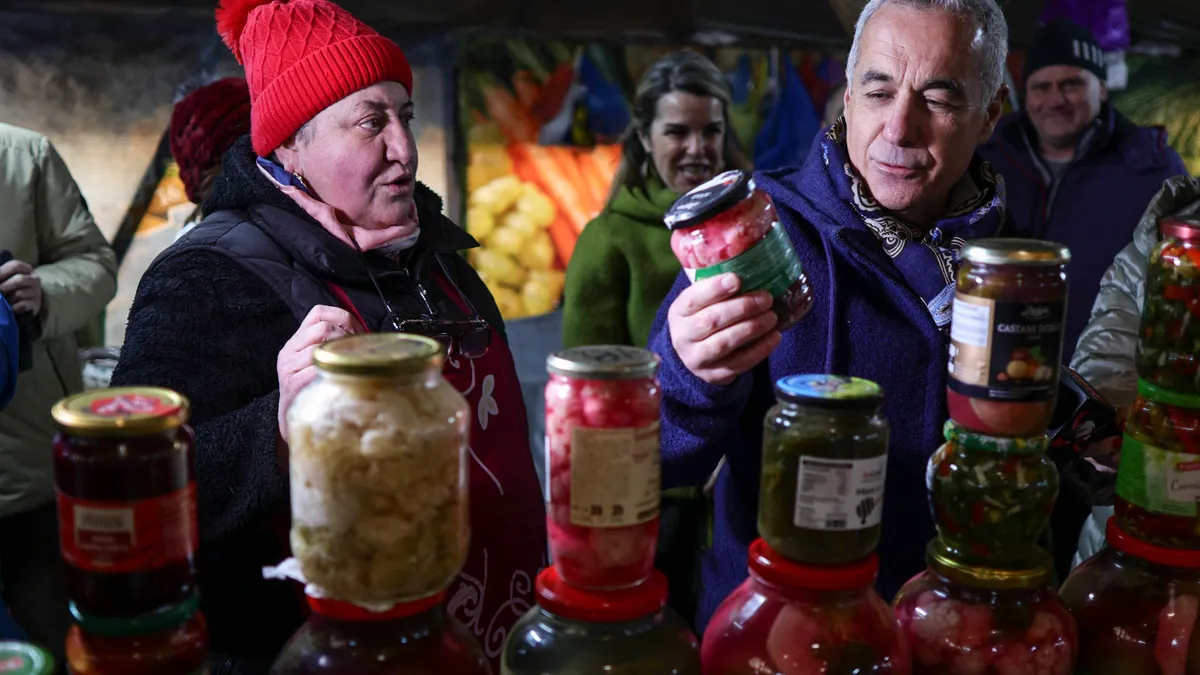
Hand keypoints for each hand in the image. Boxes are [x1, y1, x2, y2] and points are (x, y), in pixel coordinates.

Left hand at [0, 260, 42, 315]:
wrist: (26, 303)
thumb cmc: (13, 288)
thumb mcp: (9, 278)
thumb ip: (2, 275)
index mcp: (26, 269)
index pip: (16, 266)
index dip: (2, 272)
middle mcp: (34, 279)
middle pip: (20, 280)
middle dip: (5, 286)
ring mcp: (37, 292)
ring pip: (19, 294)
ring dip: (8, 298)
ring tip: (5, 301)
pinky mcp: (36, 304)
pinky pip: (22, 305)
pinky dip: (13, 307)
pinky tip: (11, 308)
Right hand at [277, 305, 362, 439]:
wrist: (295, 419)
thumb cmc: (315, 389)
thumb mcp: (320, 361)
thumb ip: (337, 343)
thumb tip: (368, 334)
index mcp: (297, 340)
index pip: (319, 312)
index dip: (343, 317)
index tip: (356, 331)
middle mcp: (290, 350)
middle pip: (325, 328)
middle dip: (347, 338)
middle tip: (359, 354)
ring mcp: (290, 367)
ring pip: (323, 346)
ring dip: (344, 355)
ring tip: (353, 367)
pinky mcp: (294, 384)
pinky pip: (320, 369)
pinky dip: (336, 373)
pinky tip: (344, 380)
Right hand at [669, 273, 780, 386]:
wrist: (692, 355)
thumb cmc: (702, 318)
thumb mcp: (700, 302)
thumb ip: (717, 289)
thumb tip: (750, 269)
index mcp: (679, 312)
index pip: (692, 299)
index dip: (714, 289)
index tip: (737, 279)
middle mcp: (683, 336)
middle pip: (711, 321)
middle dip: (742, 308)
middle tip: (766, 298)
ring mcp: (698, 358)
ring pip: (725, 343)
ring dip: (752, 328)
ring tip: (772, 317)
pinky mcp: (714, 375)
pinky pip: (739, 363)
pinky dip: (760, 350)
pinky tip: (774, 337)